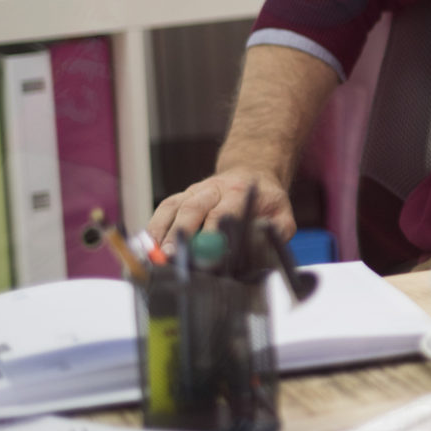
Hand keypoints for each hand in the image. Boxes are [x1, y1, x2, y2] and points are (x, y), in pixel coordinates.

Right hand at [147, 169, 293, 248]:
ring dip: (162, 230)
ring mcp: (194, 191)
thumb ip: (277, 230)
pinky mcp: (181, 197)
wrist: (251, 174)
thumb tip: (263, 244)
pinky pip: (164, 209)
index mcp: (239, 192)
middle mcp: (213, 189)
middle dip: (180, 232)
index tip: (204, 253)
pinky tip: (149, 246)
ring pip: (173, 206)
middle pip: (192, 207)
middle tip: (170, 255)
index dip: (211, 232)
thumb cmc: (265, 202)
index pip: (222, 212)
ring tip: (155, 255)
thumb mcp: (281, 215)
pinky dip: (154, 226)